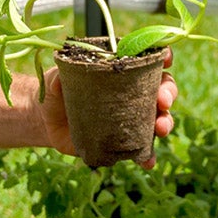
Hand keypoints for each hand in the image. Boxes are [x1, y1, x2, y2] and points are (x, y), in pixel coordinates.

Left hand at [40, 65, 177, 165]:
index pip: (148, 59)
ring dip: (165, 122)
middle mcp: (133, 92)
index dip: (162, 56)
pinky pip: (142, 150)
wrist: (49, 123)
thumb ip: (58, 77)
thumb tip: (60, 78)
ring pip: (159, 118)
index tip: (166, 59)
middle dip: (168, 93)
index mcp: (122, 70)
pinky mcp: (125, 141)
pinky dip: (148, 156)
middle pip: (162, 88)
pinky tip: (148, 161)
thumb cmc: (58, 92)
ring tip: (161, 129)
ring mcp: (132, 117)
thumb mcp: (55, 80)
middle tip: (163, 101)